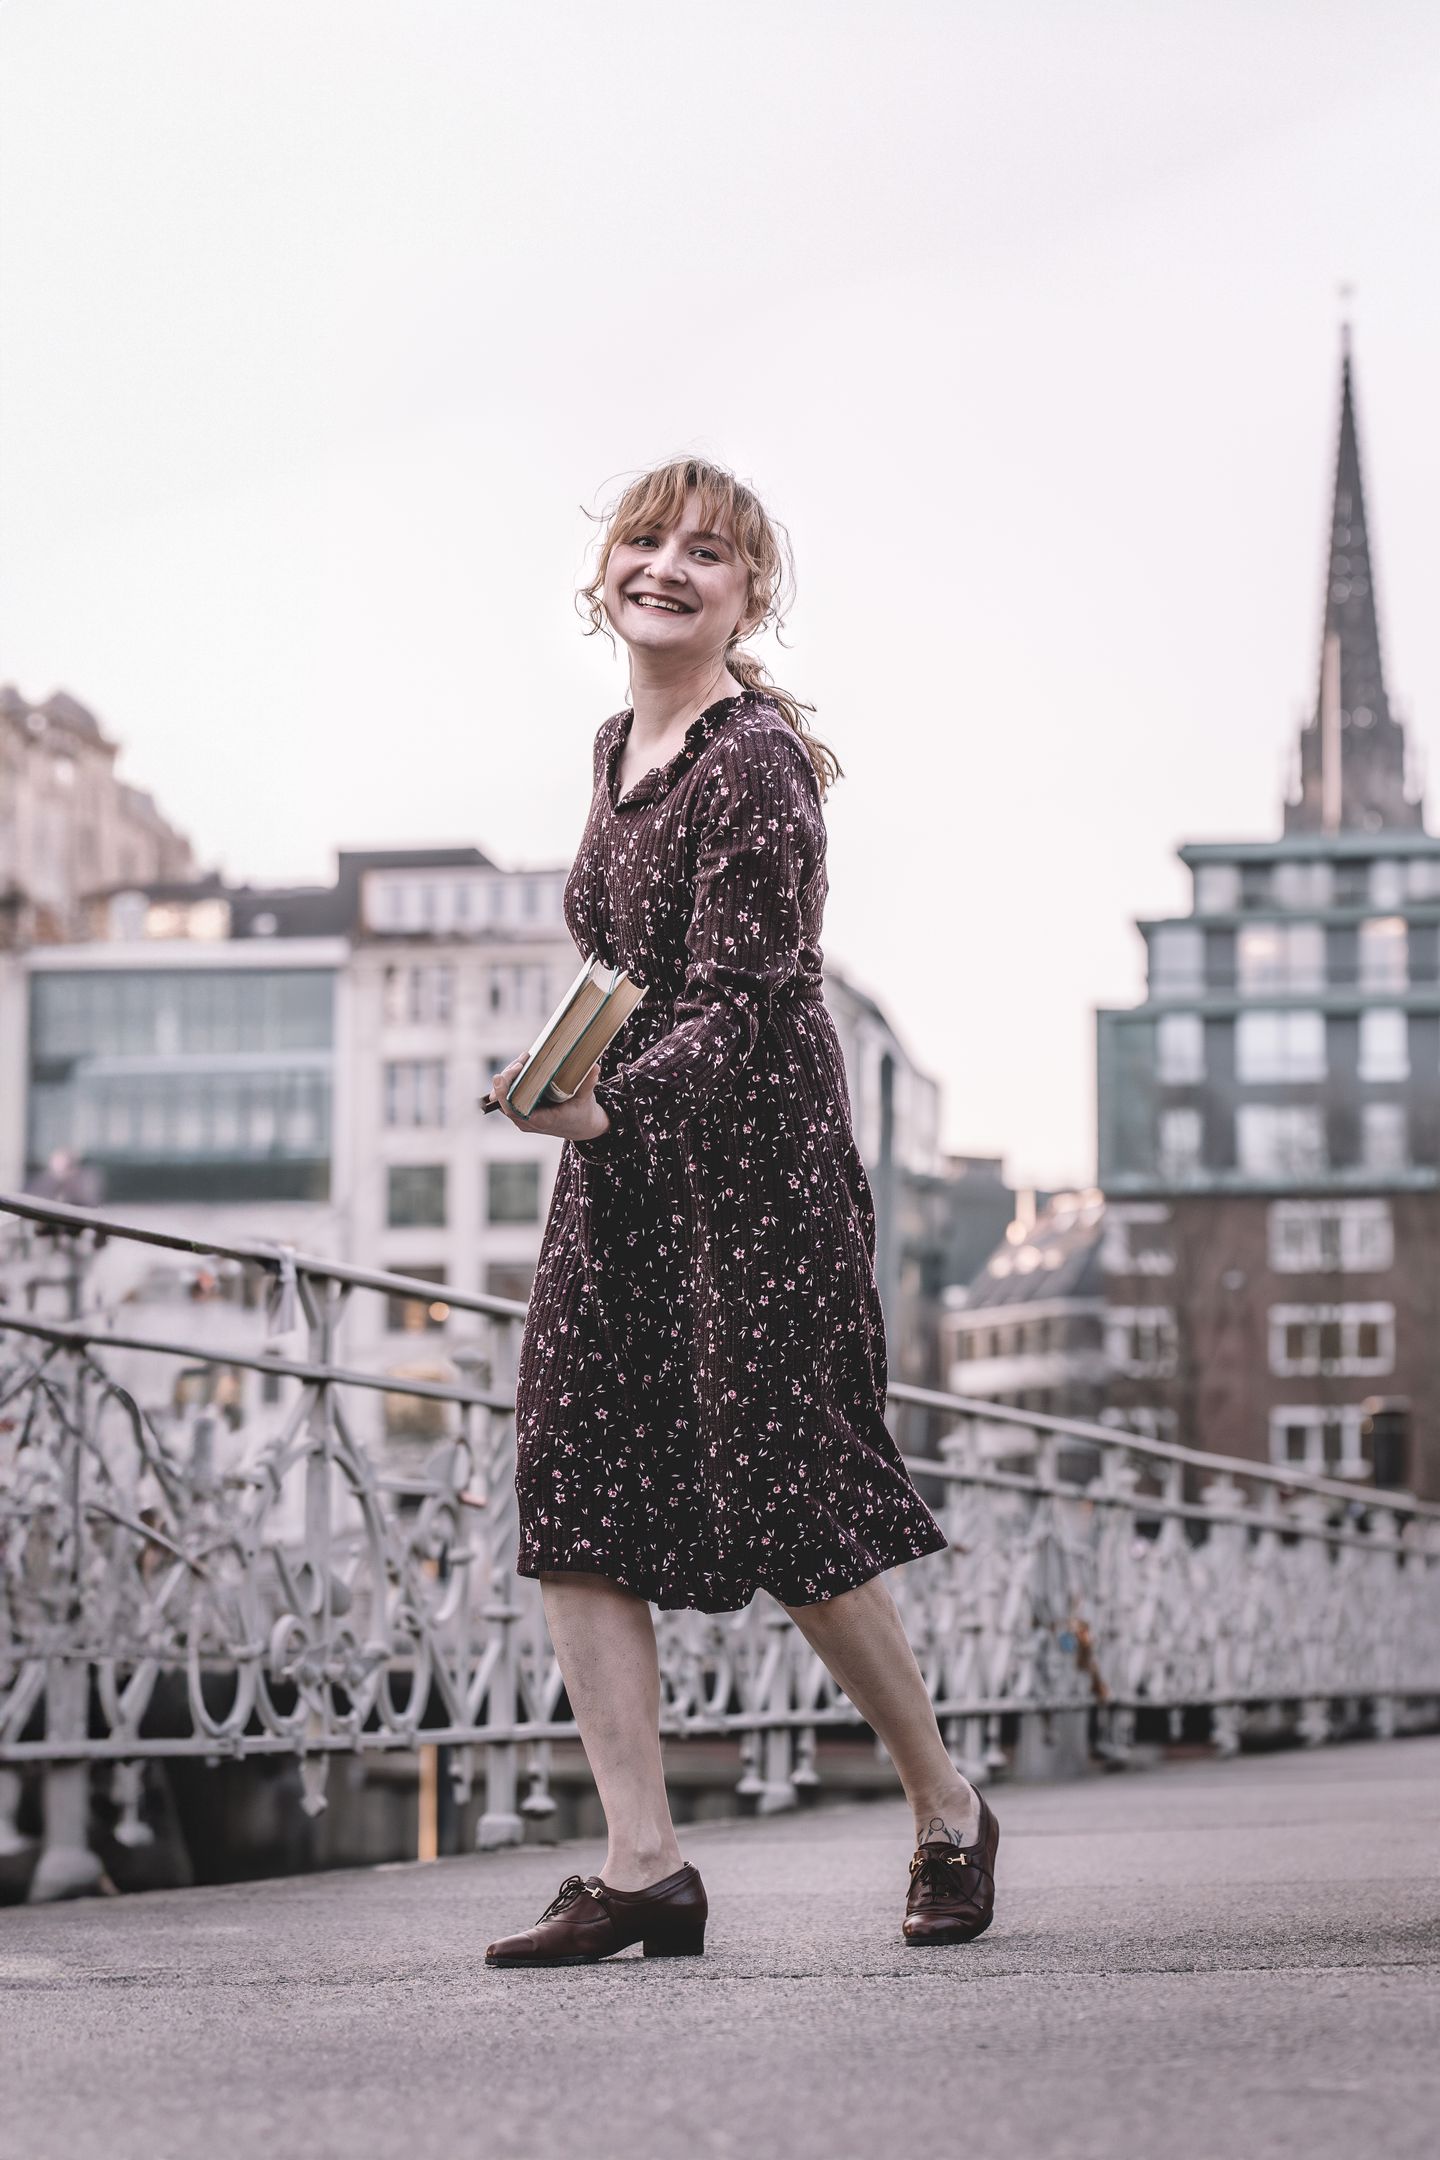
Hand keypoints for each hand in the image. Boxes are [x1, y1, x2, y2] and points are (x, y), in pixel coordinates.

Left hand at [486, 1057, 611, 1142]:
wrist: (582, 1127)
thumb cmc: (582, 1113)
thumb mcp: (586, 1098)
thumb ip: (588, 1083)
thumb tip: (594, 1066)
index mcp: (542, 1121)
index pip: (514, 1110)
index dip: (503, 1093)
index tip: (501, 1076)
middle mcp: (528, 1122)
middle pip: (505, 1101)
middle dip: (508, 1078)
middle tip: (521, 1061)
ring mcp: (523, 1118)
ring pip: (504, 1098)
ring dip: (509, 1078)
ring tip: (522, 1060)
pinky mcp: (523, 1111)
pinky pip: (509, 1097)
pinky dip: (512, 1082)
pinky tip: (520, 1067)